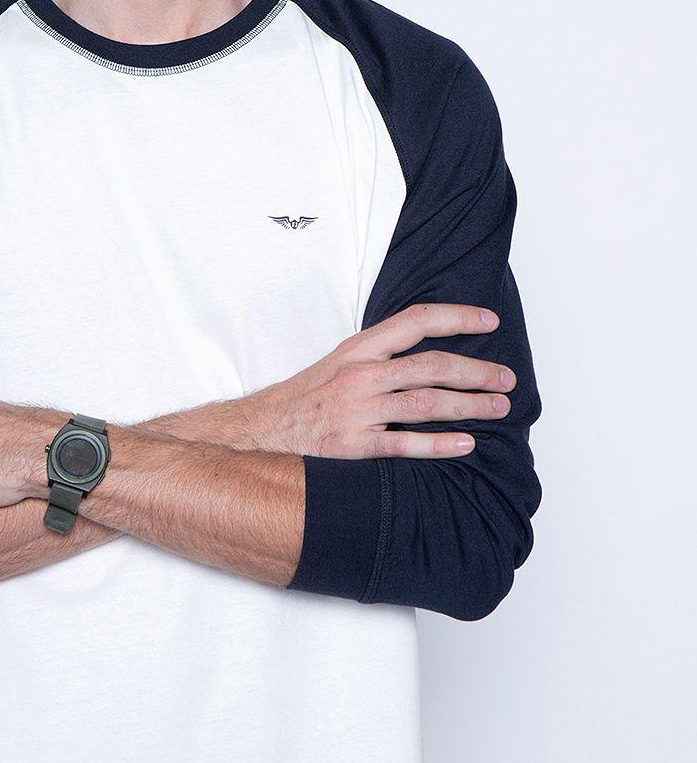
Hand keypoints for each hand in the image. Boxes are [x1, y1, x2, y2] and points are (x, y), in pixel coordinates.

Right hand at [242, 303, 515, 459]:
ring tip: (498, 408)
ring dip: (469, 405)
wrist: (256, 433)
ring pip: (426, 401)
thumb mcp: (336, 366)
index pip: (415, 321)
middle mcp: (360, 375)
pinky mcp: (351, 445)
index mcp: (358, 350)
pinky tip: (464, 444)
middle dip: (476, 370)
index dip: (457, 317)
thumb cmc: (300, 402)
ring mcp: (356, 410)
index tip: (489, 321)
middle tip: (506, 379)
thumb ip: (376, 359)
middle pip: (432, 364)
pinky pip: (404, 442)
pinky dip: (438, 443)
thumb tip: (423, 357)